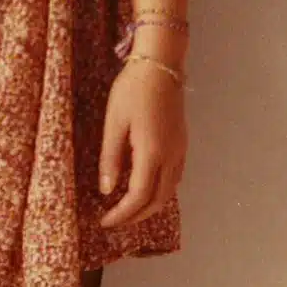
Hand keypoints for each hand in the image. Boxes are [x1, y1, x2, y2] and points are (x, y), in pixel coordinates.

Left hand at [98, 59, 187, 227]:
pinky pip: (174, 177)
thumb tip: (106, 190)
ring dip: (150, 206)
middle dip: (136, 216)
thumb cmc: (133, 89)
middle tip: (114, 221)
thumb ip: (111, 159)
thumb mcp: (114, 124)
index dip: (122, 214)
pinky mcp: (182, 142)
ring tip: (128, 210)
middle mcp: (171, 156)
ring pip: (169, 191)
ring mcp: (180, 149)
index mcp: (152, 153)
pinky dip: (159, 191)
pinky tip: (145, 188)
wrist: (160, 64)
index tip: (104, 222)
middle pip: (158, 200)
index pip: (138, 197)